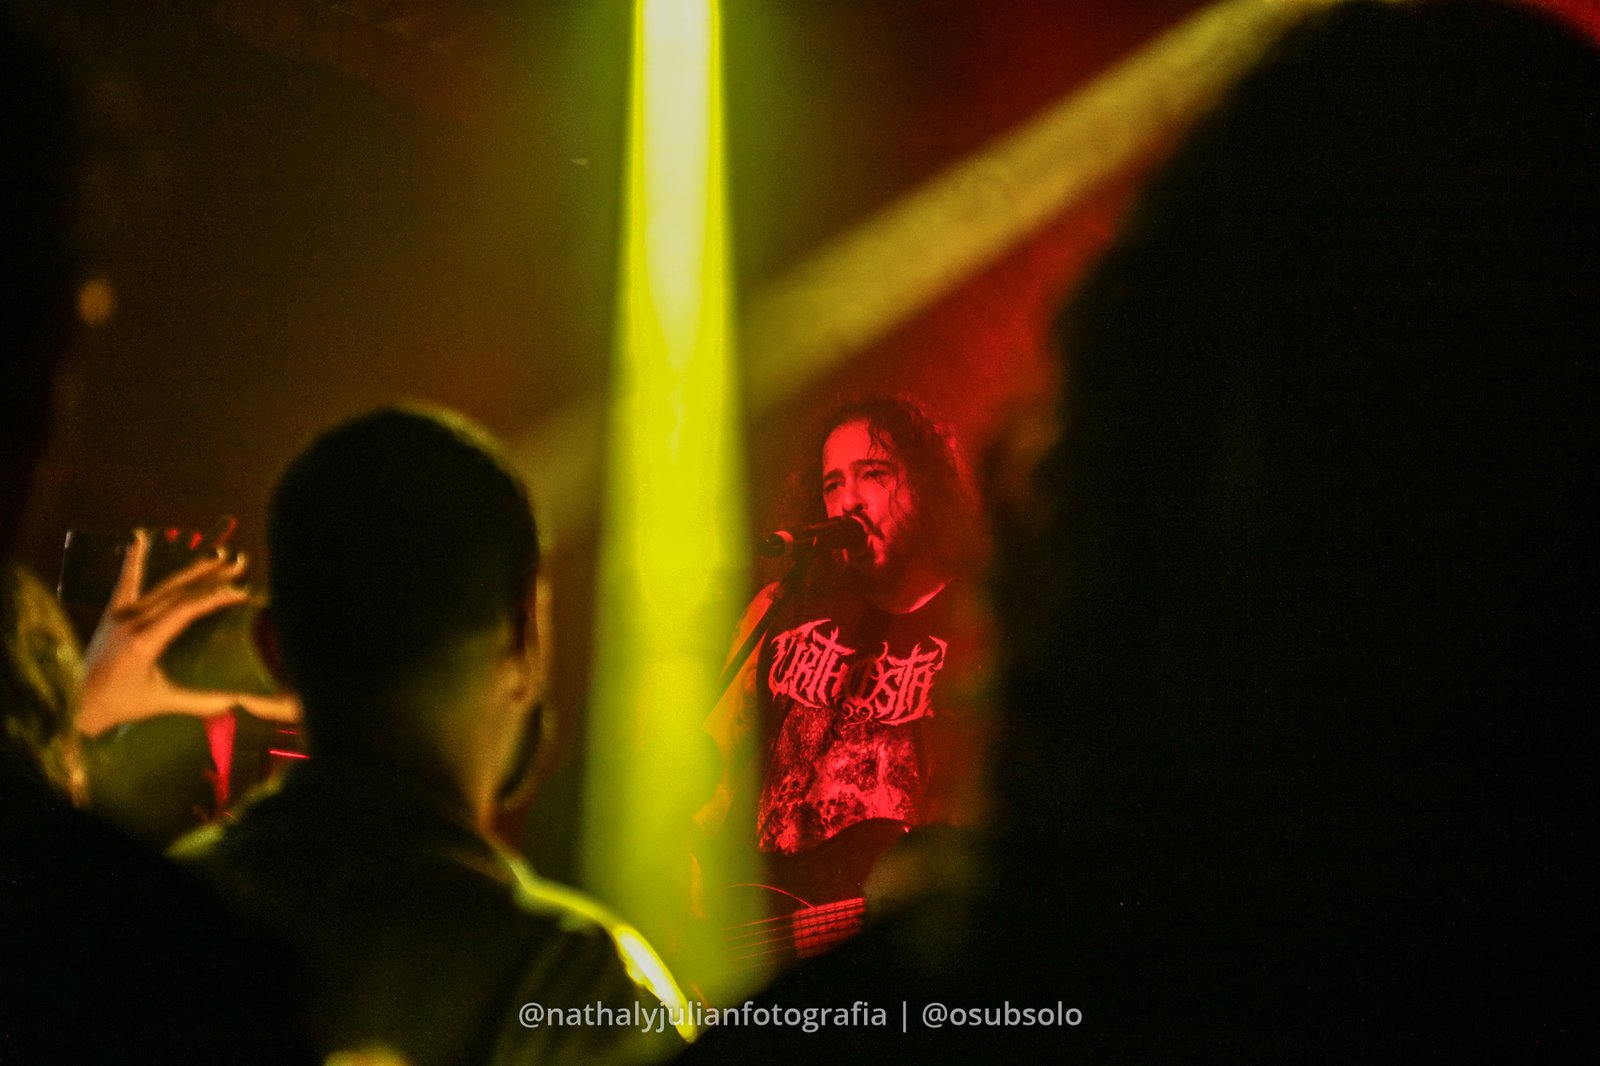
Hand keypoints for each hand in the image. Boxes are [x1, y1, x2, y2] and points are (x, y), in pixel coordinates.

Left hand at [76, 529, 300, 736]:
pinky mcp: (111, 613)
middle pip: (178, 590)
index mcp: (143, 642)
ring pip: (161, 585)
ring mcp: (119, 614)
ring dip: (191, 569)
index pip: (185, 610)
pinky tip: (139, 537)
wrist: (73, 703)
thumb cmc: (117, 705)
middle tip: (239, 562)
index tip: (241, 591)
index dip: (215, 597)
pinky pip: (126, 582)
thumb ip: (198, 701)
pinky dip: (134, 560)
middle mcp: (131, 621)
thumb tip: (236, 702)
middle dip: (211, 574)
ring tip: (217, 554)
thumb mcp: (160, 702)